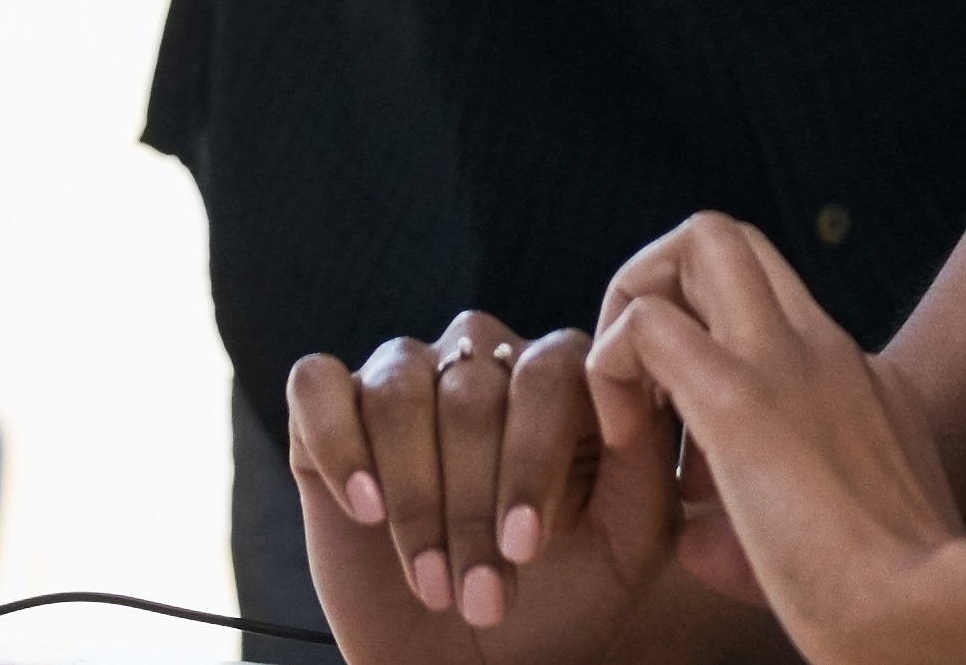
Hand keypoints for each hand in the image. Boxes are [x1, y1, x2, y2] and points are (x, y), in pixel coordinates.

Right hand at [281, 311, 671, 664]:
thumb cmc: (557, 607)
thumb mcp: (629, 543)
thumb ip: (649, 458)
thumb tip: (638, 384)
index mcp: (561, 377)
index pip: (550, 371)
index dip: (533, 459)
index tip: (525, 548)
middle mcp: (482, 358)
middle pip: (471, 392)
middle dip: (471, 507)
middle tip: (477, 598)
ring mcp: (403, 377)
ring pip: (398, 389)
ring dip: (414, 500)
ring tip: (431, 583)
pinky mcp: (328, 409)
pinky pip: (317, 385)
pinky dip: (337, 441)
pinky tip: (364, 507)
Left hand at [586, 217, 965, 662]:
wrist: (931, 622)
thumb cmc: (891, 613)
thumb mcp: (840, 547)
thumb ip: (761, 525)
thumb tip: (694, 538)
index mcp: (865, 385)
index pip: (778, 312)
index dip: (712, 352)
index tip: (693, 448)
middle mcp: (833, 351)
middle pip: (739, 242)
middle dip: (669, 283)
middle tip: (645, 383)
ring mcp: (790, 364)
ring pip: (704, 239)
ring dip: (642, 297)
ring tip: (632, 398)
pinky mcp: (742, 400)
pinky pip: (647, 325)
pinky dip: (614, 367)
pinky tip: (624, 442)